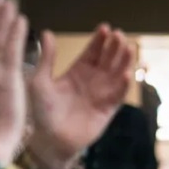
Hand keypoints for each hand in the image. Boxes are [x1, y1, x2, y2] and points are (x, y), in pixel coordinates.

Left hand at [25, 25, 134, 168]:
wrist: (48, 140)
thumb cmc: (41, 112)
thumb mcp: (40, 81)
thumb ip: (47, 58)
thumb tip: (47, 32)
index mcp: (76, 73)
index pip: (92, 53)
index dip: (99, 41)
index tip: (105, 28)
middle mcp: (91, 82)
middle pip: (108, 60)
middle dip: (114, 47)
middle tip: (119, 34)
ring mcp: (101, 96)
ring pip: (117, 74)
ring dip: (123, 61)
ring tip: (128, 47)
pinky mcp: (107, 111)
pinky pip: (118, 95)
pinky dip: (123, 85)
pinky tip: (126, 73)